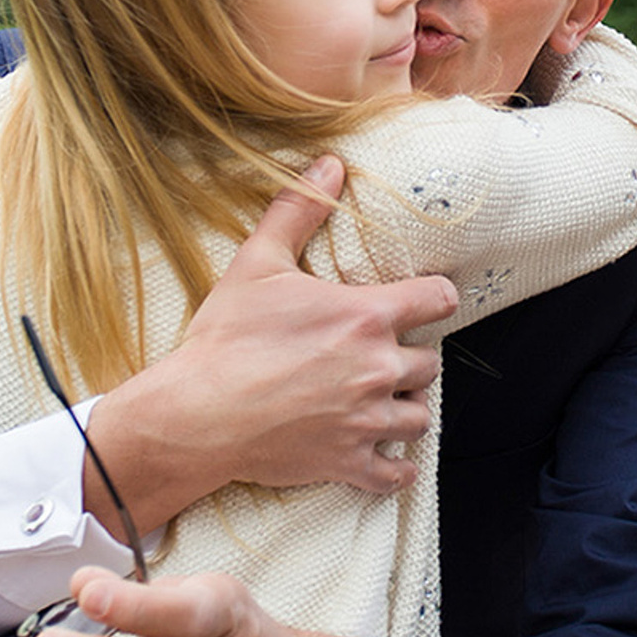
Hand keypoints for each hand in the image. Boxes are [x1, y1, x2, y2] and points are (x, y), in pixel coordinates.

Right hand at [87, 157, 456, 521]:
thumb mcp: (258, 263)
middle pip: (430, 362)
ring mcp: (366, 420)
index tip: (424, 301)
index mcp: (366, 317)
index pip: (440, 300)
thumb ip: (298, 210)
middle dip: (410, 357)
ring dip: (407, 407)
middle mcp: (378, 368)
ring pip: (420, 416)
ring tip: (383, 400)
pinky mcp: (349, 462)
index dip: (435, 297)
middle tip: (382, 355)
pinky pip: (397, 472)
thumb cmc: (226, 338)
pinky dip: (396, 466)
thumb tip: (329, 164)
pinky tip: (388, 456)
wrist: (197, 413)